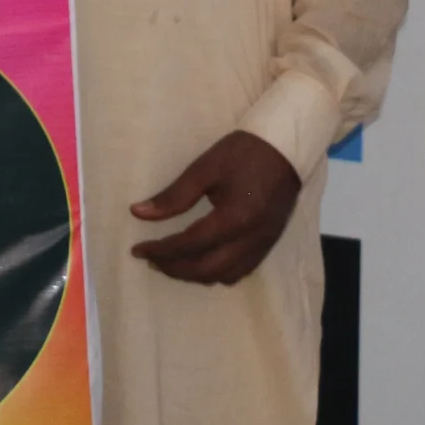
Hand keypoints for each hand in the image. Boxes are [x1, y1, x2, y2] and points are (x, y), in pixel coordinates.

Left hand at [130, 130, 302, 284]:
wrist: (287, 148)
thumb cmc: (243, 153)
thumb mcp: (204, 168)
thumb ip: (173, 196)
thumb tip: (138, 213)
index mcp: (235, 218)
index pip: (190, 244)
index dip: (161, 250)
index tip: (138, 250)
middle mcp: (251, 239)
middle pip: (207, 269)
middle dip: (174, 269)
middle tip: (150, 259)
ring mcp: (263, 244)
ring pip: (225, 276)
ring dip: (194, 275)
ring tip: (170, 262)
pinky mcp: (269, 243)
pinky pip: (241, 271)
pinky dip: (216, 273)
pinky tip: (200, 261)